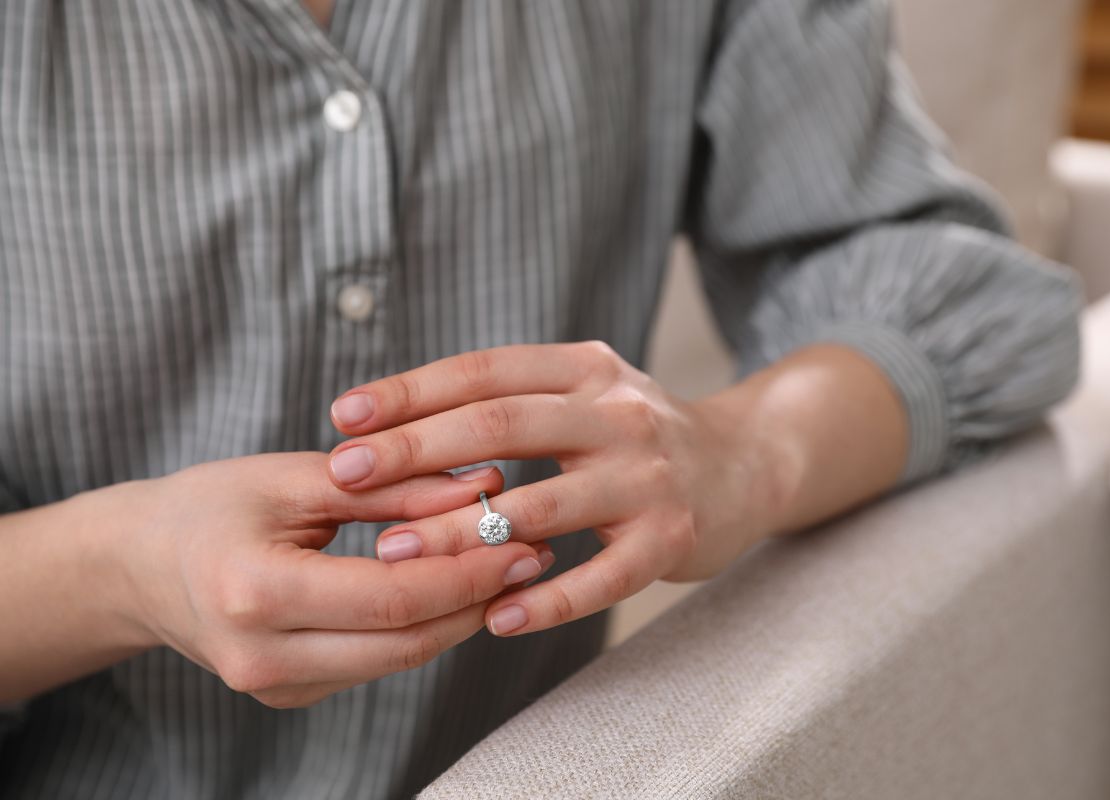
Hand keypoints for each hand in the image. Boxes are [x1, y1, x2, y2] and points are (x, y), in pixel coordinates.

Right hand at [120, 453, 547, 706]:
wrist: (140, 566)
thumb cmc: (211, 506)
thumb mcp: (293, 477)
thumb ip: (389, 486)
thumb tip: (482, 485)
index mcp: (255, 594)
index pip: (391, 598)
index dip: (466, 573)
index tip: (521, 539)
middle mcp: (262, 658)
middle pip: (406, 642)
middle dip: (478, 599)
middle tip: (532, 553)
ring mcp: (275, 688)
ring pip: (399, 659)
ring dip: (460, 615)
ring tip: (509, 563)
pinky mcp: (290, 695)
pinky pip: (377, 662)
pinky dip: (422, 626)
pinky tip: (456, 585)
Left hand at [325, 342, 788, 637]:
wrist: (746, 465)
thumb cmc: (635, 436)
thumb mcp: (584, 393)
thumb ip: (510, 400)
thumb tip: (392, 426)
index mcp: (586, 369)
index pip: (486, 371)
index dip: (412, 391)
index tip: (343, 415)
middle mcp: (620, 413)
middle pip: (504, 425)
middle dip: (416, 450)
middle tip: (344, 473)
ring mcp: (649, 477)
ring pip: (543, 507)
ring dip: (463, 532)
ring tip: (394, 555)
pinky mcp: (672, 539)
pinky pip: (601, 577)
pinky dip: (548, 601)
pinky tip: (495, 619)